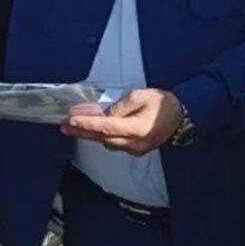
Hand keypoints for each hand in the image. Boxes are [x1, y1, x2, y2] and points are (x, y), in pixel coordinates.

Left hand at [60, 88, 183, 155]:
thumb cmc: (161, 103)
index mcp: (137, 128)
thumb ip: (120, 106)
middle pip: (102, 138)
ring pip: (107, 142)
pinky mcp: (136, 150)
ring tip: (75, 125)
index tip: (70, 121)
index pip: (106, 127)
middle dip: (81, 132)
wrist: (181, 117)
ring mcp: (136, 149)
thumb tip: (104, 115)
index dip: (86, 125)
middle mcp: (135, 143)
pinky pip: (114, 144)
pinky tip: (92, 129)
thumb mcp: (140, 96)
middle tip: (63, 126)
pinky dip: (102, 136)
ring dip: (90, 134)